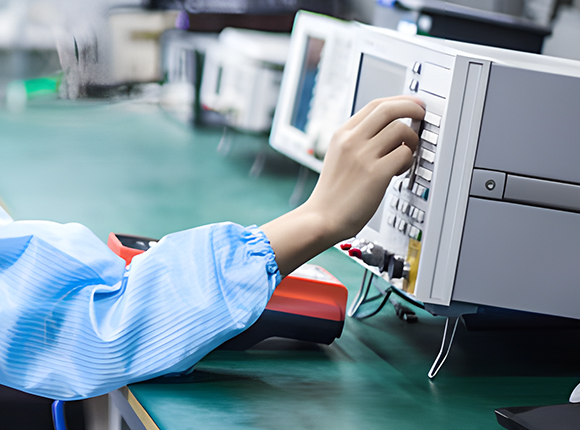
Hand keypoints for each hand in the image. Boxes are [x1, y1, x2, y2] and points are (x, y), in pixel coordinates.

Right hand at [261, 96, 424, 275]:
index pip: (375, 105)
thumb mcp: (338, 157)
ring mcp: (363, 156)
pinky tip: (398, 171)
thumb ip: (358, 142)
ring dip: (411, 141)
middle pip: (389, 109)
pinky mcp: (375, 174)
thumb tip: (390, 132)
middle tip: (422, 114)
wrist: (322, 218)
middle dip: (412, 107)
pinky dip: (407, 161)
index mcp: (342, 134)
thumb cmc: (332, 194)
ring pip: (400, 130)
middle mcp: (352, 141)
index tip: (412, 104)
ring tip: (404, 156)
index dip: (399, 101)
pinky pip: (404, 154)